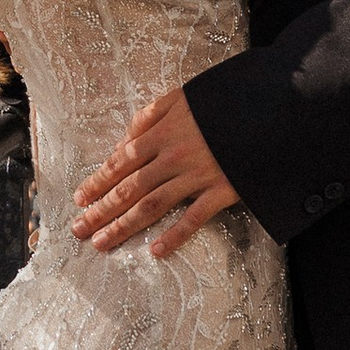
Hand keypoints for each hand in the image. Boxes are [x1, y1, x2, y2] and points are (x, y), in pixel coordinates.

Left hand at [72, 89, 240, 258]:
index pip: (120, 163)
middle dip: (100, 211)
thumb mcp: (181, 97)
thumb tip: (123, 144)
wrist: (270, 107)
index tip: (79, 200)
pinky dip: (174, 235)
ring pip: (152, 205)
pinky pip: (194, 218)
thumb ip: (148, 117)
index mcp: (161, 133)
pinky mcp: (223, 190)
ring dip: (124, 226)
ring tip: (102, 243)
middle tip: (78, 230)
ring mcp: (197, 175)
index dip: (97, 183)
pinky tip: (155, 251)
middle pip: (129, 189)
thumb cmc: (221, 102)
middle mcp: (173, 157)